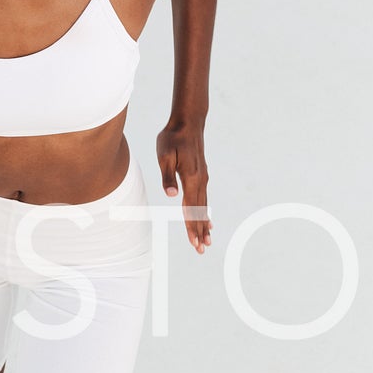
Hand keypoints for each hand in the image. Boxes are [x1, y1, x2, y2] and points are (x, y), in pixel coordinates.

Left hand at [157, 119, 210, 252]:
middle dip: (200, 231)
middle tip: (202, 249)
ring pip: (203, 206)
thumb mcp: (165, 155)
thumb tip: (171, 195)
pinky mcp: (201, 175)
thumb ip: (168, 176)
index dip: (192, 227)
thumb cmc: (172, 138)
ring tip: (208, 240)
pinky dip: (205, 212)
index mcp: (191, 178)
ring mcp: (202, 178)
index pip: (191, 208)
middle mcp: (200, 181)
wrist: (187, 123)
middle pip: (199, 212)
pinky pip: (203, 198)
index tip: (195, 243)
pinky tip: (207, 219)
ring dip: (204, 224)